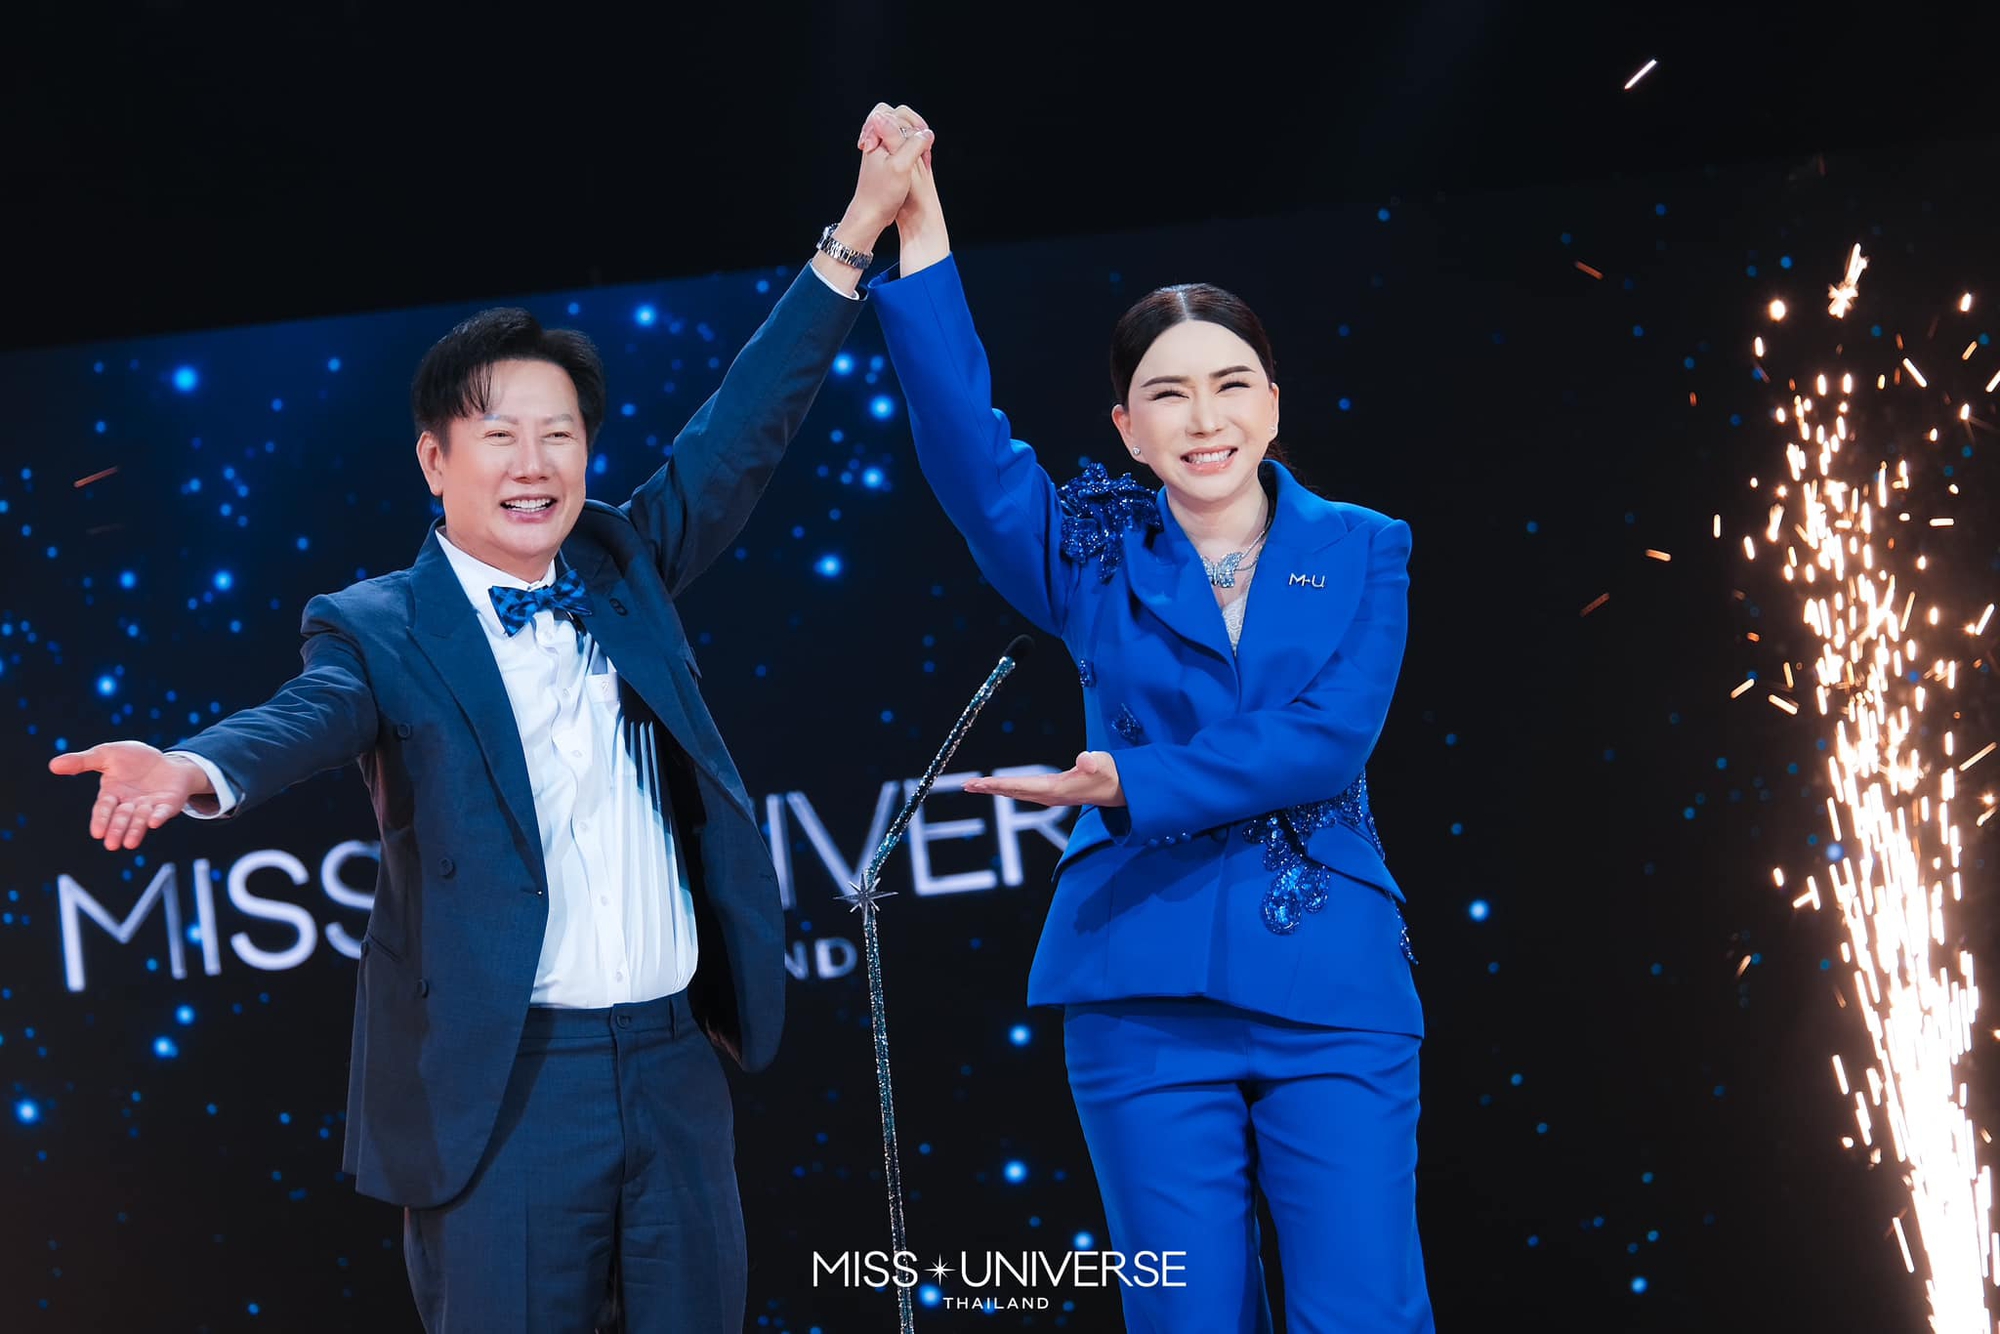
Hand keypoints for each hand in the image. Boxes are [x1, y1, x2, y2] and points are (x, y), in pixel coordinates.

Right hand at [48, 741, 211, 850]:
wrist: (169, 761)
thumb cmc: (134, 759)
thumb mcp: (107, 755)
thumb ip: (83, 762)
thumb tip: (52, 765)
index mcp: (112, 794)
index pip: (104, 808)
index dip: (101, 820)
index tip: (97, 833)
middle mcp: (130, 804)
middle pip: (121, 818)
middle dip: (117, 830)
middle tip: (112, 844)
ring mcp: (150, 806)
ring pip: (140, 819)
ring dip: (135, 830)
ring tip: (129, 843)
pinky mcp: (168, 804)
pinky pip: (163, 812)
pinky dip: (158, 817)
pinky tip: (154, 822)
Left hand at [842, 102, 933, 243]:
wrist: (870, 214)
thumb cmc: (882, 193)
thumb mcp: (901, 166)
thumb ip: (913, 145)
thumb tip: (926, 133)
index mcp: (877, 135)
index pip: (896, 113)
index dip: (913, 122)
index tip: (922, 138)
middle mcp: (877, 139)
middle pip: (897, 118)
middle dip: (913, 127)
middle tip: (923, 142)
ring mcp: (881, 150)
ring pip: (900, 132)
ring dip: (913, 139)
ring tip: (922, 154)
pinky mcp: (885, 161)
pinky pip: (900, 145)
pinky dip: (911, 149)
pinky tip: (917, 162)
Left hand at [961, 752, 1124, 808]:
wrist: (1119, 788)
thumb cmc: (1110, 773)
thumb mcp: (1103, 764)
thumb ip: (1094, 762)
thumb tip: (1085, 761)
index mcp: (1056, 789)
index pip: (1021, 787)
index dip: (999, 785)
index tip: (981, 784)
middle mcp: (1049, 796)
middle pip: (1013, 792)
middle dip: (990, 789)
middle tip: (967, 786)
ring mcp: (1050, 796)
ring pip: (1016, 793)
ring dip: (995, 790)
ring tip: (975, 786)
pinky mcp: (1052, 793)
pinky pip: (1024, 791)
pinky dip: (1008, 789)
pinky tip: (999, 788)